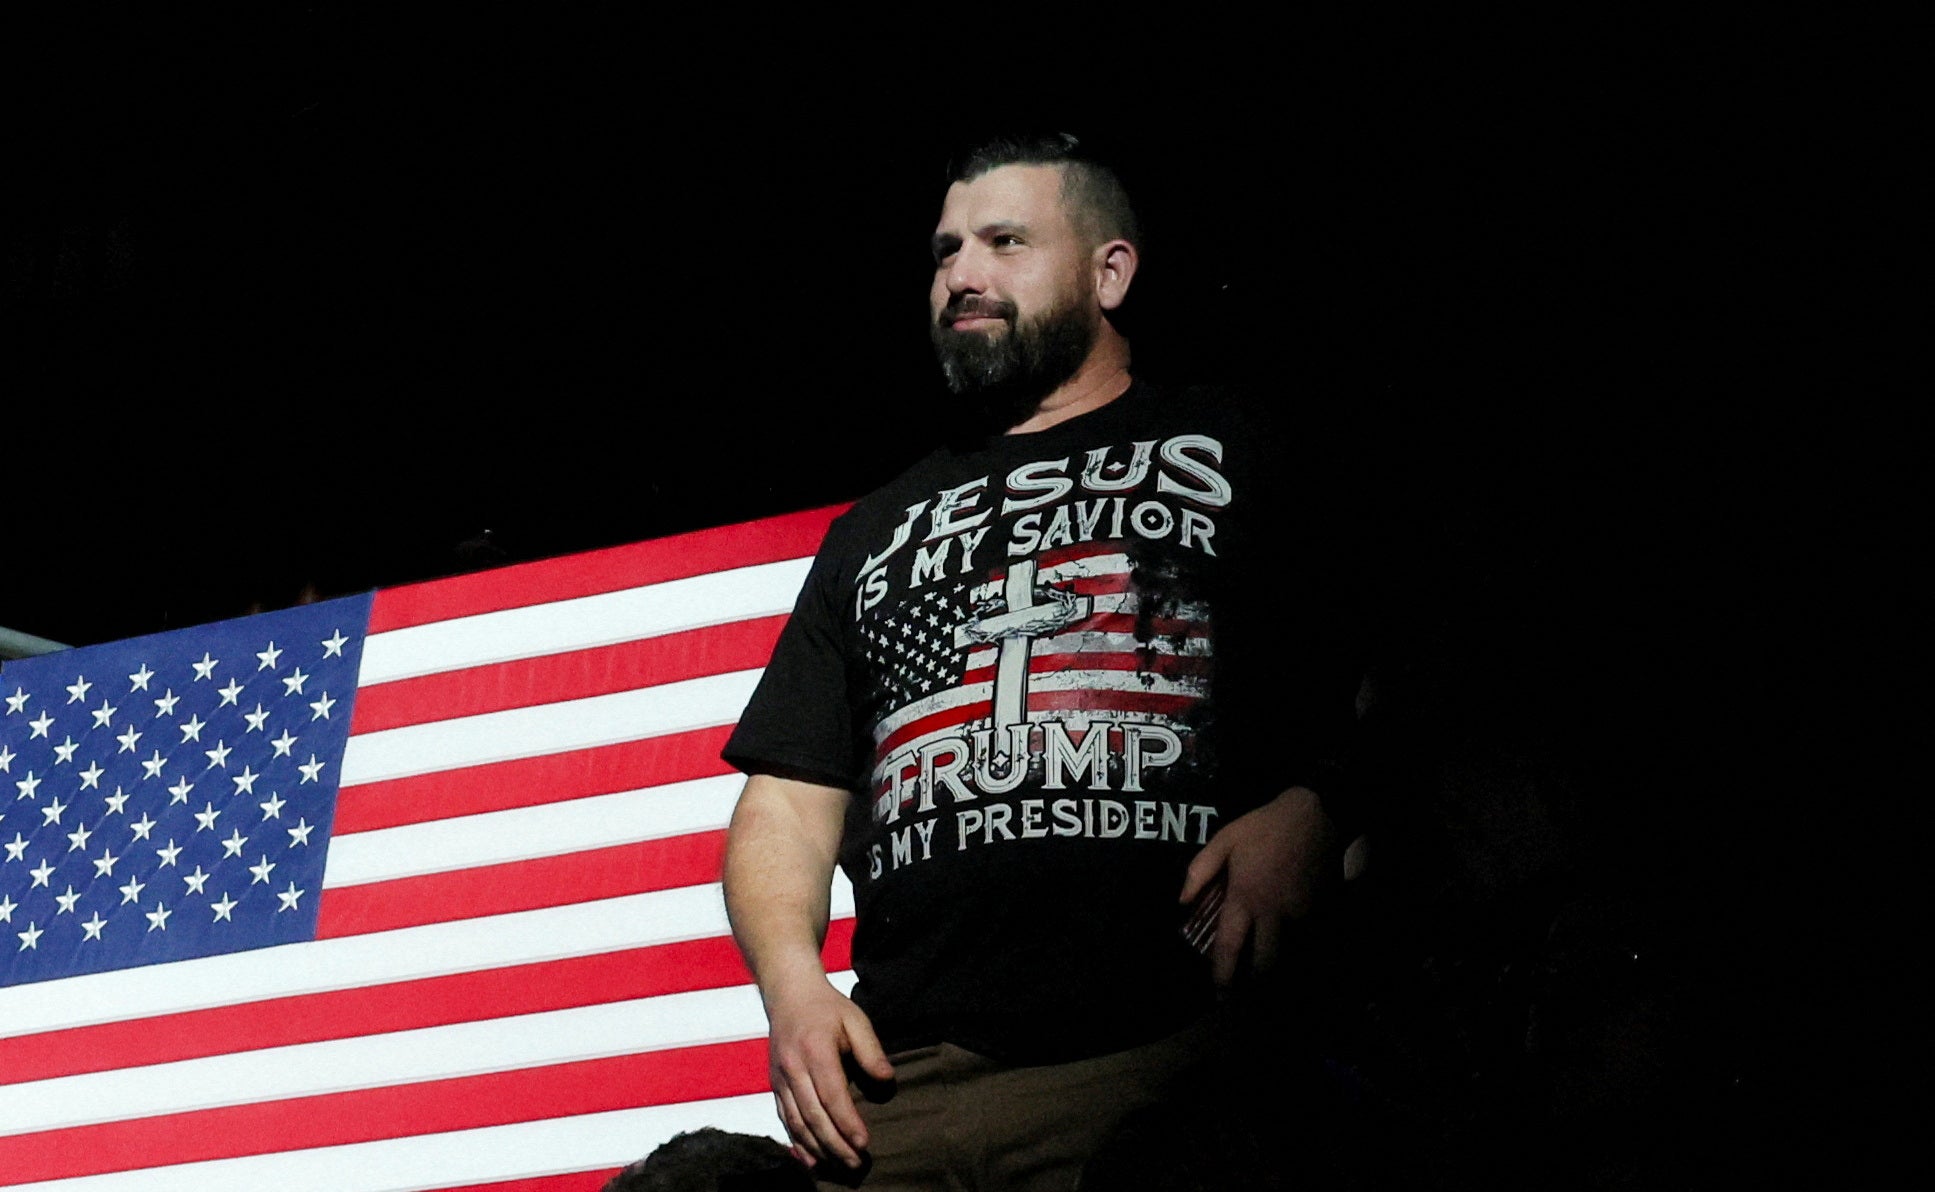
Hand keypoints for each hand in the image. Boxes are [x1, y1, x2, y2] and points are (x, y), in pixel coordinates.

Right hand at [762, 975, 894, 1169]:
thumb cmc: (827, 1007)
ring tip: (840, 1165)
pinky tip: (812, 1159)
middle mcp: (793, 1067)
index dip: (847, 1122)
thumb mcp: (856, 1019)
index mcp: (815, 1049)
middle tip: (857, 1163)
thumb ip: (870, 1050)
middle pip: (813, 1115)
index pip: (832, 1094)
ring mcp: (780, 1078)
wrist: (788, 994)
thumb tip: (887, 1080)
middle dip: (835, 1144)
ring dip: (818, 1148)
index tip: (864, 1143)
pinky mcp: (774, 1085)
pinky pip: (785, 1119)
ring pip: (797, 1122)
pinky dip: (798, 1142)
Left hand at [1179, 785, 1338, 985]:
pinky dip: (1296, 946)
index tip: (1218, 991)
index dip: (1222, 973)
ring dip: (1276, 967)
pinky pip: (1306, 938)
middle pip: (1265, 962)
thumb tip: (1182, 902)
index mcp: (1245, 897)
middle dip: (1255, 982)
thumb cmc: (1265, 827)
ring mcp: (1300, 914)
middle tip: (1245, 991)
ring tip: (1265, 975)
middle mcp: (1273, 912)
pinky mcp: (1320, 909)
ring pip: (1288, 954)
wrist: (1316, 815)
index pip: (1230, 945)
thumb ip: (1200, 871)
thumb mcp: (1224, 840)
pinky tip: (1289, 944)